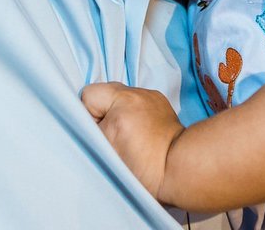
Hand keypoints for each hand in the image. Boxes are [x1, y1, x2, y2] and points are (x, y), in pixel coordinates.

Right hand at [81, 82, 184, 201]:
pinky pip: (136, 100)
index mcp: (122, 104)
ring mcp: (150, 95)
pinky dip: (133, 112)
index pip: (88, 95)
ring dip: (118, 112)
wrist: (180, 171)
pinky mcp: (160, 100)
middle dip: (101, 113)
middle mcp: (136, 94)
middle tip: (109, 138)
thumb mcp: (108, 155)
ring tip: (126, 136)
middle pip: (103, 94)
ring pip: (119, 97)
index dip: (87, 116)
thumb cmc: (146, 171)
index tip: (97, 136)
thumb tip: (84, 124)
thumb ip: (93, 133)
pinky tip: (139, 131)